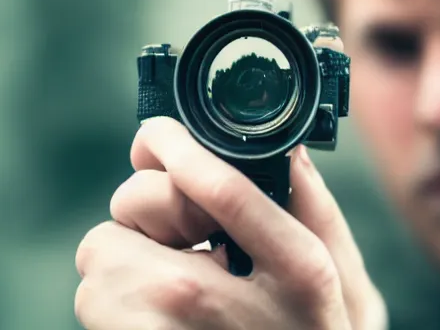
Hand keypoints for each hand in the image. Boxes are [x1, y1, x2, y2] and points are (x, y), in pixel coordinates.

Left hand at [75, 117, 386, 329]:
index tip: (156, 129)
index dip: (181, 146)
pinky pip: (95, 299)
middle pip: (133, 210)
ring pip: (100, 257)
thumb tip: (291, 151)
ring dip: (128, 255)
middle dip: (145, 208)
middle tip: (182, 232)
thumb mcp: (344, 281)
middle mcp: (220, 307)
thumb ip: (317, 208)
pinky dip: (116, 293)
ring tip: (174, 277)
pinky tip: (159, 309)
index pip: (224, 189)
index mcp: (292, 272)